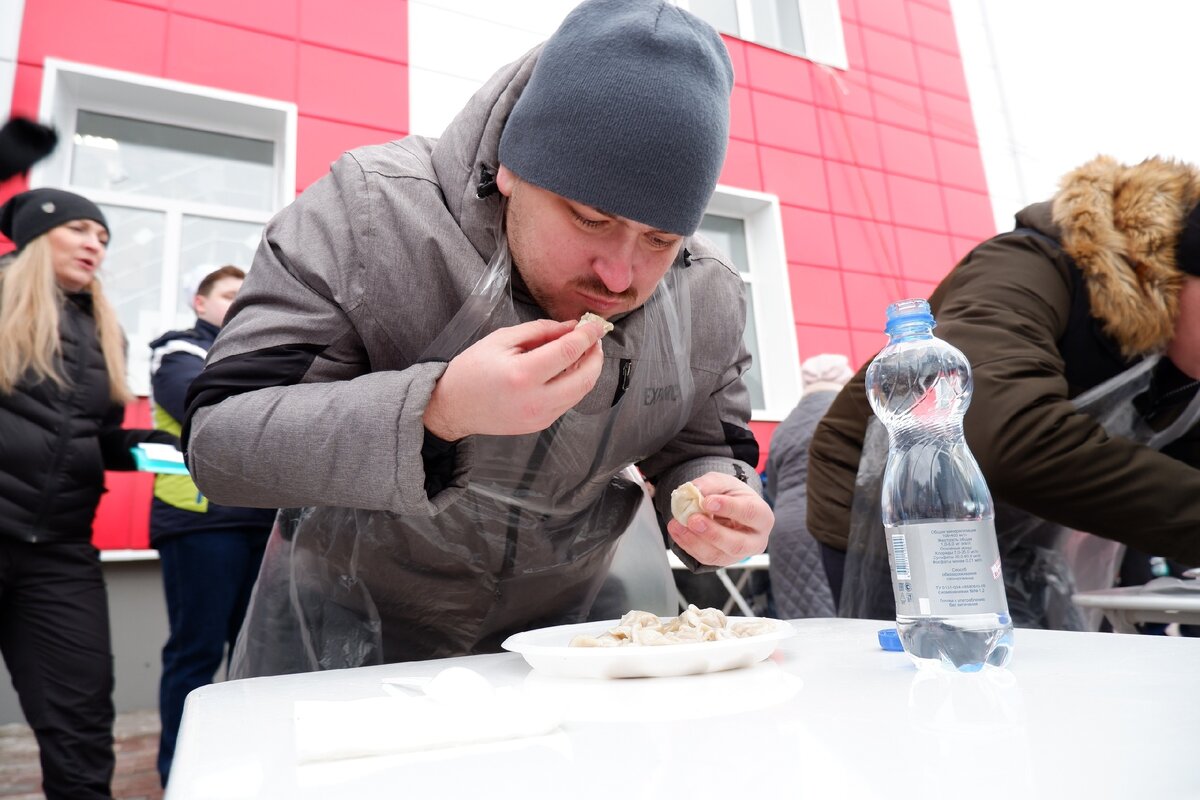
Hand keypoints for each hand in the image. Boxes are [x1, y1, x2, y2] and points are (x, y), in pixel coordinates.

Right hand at [424, 318, 605, 440]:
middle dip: (596, 355)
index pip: (569, 351)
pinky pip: (568, 401)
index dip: (588, 335)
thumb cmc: (473, 369)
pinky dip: (575, 383)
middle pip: (585, 378)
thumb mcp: (502, 339)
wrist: (454, 406)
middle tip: (594, 338)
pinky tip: (568, 369)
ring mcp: (541, 416)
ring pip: (581, 392)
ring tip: (583, 351)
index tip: (596, 324)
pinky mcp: (541, 424)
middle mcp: (536, 400)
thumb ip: (540, 331)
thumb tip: (571, 328)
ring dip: (589, 370)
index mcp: (523, 374)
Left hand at [667, 471, 773, 566]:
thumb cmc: (731, 495)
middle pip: (736, 544)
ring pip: (717, 555)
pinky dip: (687, 545)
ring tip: (677, 525)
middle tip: (692, 520)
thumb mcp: (724, 482)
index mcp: (762, 516)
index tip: (707, 501)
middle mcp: (755, 540)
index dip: (729, 508)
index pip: (750, 513)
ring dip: (694, 541)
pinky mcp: (722, 560)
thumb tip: (694, 490)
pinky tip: (677, 531)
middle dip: (712, 533)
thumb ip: (710, 484)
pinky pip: (704, 558)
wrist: (728, 510)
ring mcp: (739, 555)